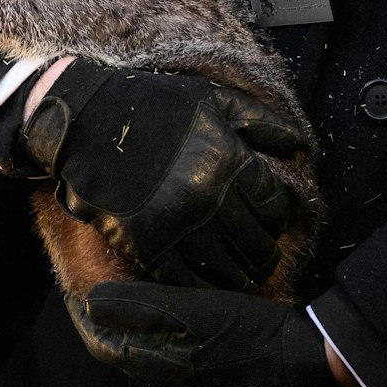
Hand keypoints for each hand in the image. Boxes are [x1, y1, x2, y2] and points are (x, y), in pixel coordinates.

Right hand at [26, 63, 302, 290]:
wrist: (85, 122)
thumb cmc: (152, 106)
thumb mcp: (211, 98)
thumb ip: (260, 120)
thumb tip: (300, 146)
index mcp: (227, 158)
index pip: (272, 204)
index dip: (278, 217)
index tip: (273, 223)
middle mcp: (207, 195)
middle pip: (254, 241)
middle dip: (264, 255)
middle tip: (264, 261)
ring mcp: (176, 223)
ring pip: (225, 267)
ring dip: (240, 279)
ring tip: (245, 280)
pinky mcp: (146, 243)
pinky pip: (185, 278)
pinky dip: (202, 287)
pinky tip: (209, 286)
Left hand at [67, 281, 341, 386]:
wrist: (312, 361)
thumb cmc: (249, 335)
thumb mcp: (190, 314)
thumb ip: (140, 306)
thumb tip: (89, 300)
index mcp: (159, 362)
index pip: (104, 343)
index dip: (87, 314)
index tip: (75, 284)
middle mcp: (174, 370)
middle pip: (126, 342)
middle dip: (110, 313)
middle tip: (98, 271)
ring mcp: (201, 367)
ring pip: (154, 338)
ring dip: (139, 311)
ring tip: (131, 272)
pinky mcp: (225, 358)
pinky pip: (182, 335)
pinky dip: (170, 312)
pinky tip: (180, 286)